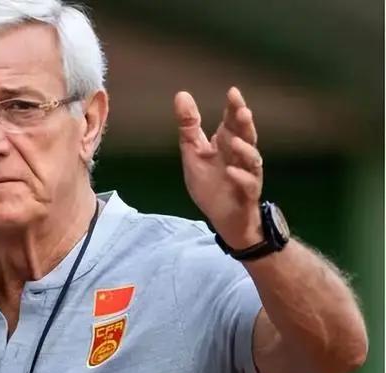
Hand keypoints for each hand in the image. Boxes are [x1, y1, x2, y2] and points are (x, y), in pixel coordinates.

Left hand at [173, 87, 263, 248]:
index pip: (233, 122)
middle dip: (245, 124)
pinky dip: (241, 177)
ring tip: (233, 142)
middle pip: (247, 136)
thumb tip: (181, 94)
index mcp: (227, 143)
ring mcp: (246, 174)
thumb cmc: (210, 184)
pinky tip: (231, 171)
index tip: (233, 92)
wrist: (222, 218)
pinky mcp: (246, 195)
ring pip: (252, 159)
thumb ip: (189, 126)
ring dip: (245, 150)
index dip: (234, 107)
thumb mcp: (194, 153)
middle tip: (242, 111)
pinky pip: (248, 185)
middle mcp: (241, 156)